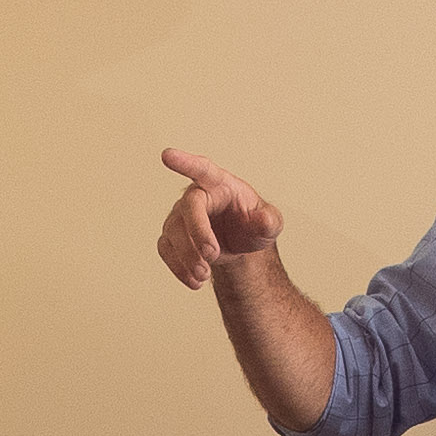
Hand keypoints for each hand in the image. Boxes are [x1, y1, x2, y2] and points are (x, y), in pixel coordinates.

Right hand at [157, 148, 279, 288]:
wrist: (238, 245)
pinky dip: (179, 268)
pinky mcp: (171, 236)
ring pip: (173, 233)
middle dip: (197, 233)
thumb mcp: (270, 224)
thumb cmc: (252, 225)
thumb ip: (269, 221)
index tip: (166, 155)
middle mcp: (196, 196)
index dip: (185, 162)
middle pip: (189, 208)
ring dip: (187, 257)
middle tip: (212, 256)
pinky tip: (195, 281)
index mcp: (220, 184)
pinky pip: (166, 250)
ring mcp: (180, 216)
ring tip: (204, 275)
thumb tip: (264, 221)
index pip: (202, 169)